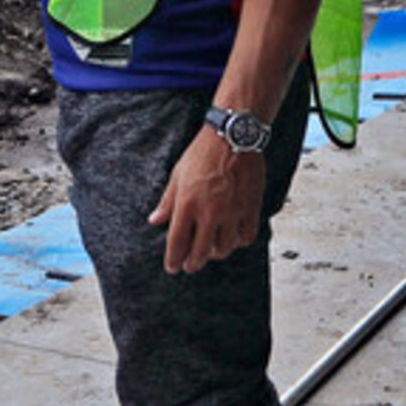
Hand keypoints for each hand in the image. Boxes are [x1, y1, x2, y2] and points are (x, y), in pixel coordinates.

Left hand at [148, 126, 265, 274]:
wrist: (233, 138)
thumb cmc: (203, 153)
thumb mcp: (177, 175)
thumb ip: (167, 202)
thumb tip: (155, 220)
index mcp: (187, 205)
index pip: (177, 243)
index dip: (173, 260)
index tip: (173, 267)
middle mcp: (209, 212)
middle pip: (200, 252)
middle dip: (193, 263)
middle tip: (190, 265)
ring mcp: (231, 212)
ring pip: (225, 248)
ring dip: (216, 253)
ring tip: (212, 250)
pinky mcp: (250, 208)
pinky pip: (246, 236)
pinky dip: (239, 242)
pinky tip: (234, 238)